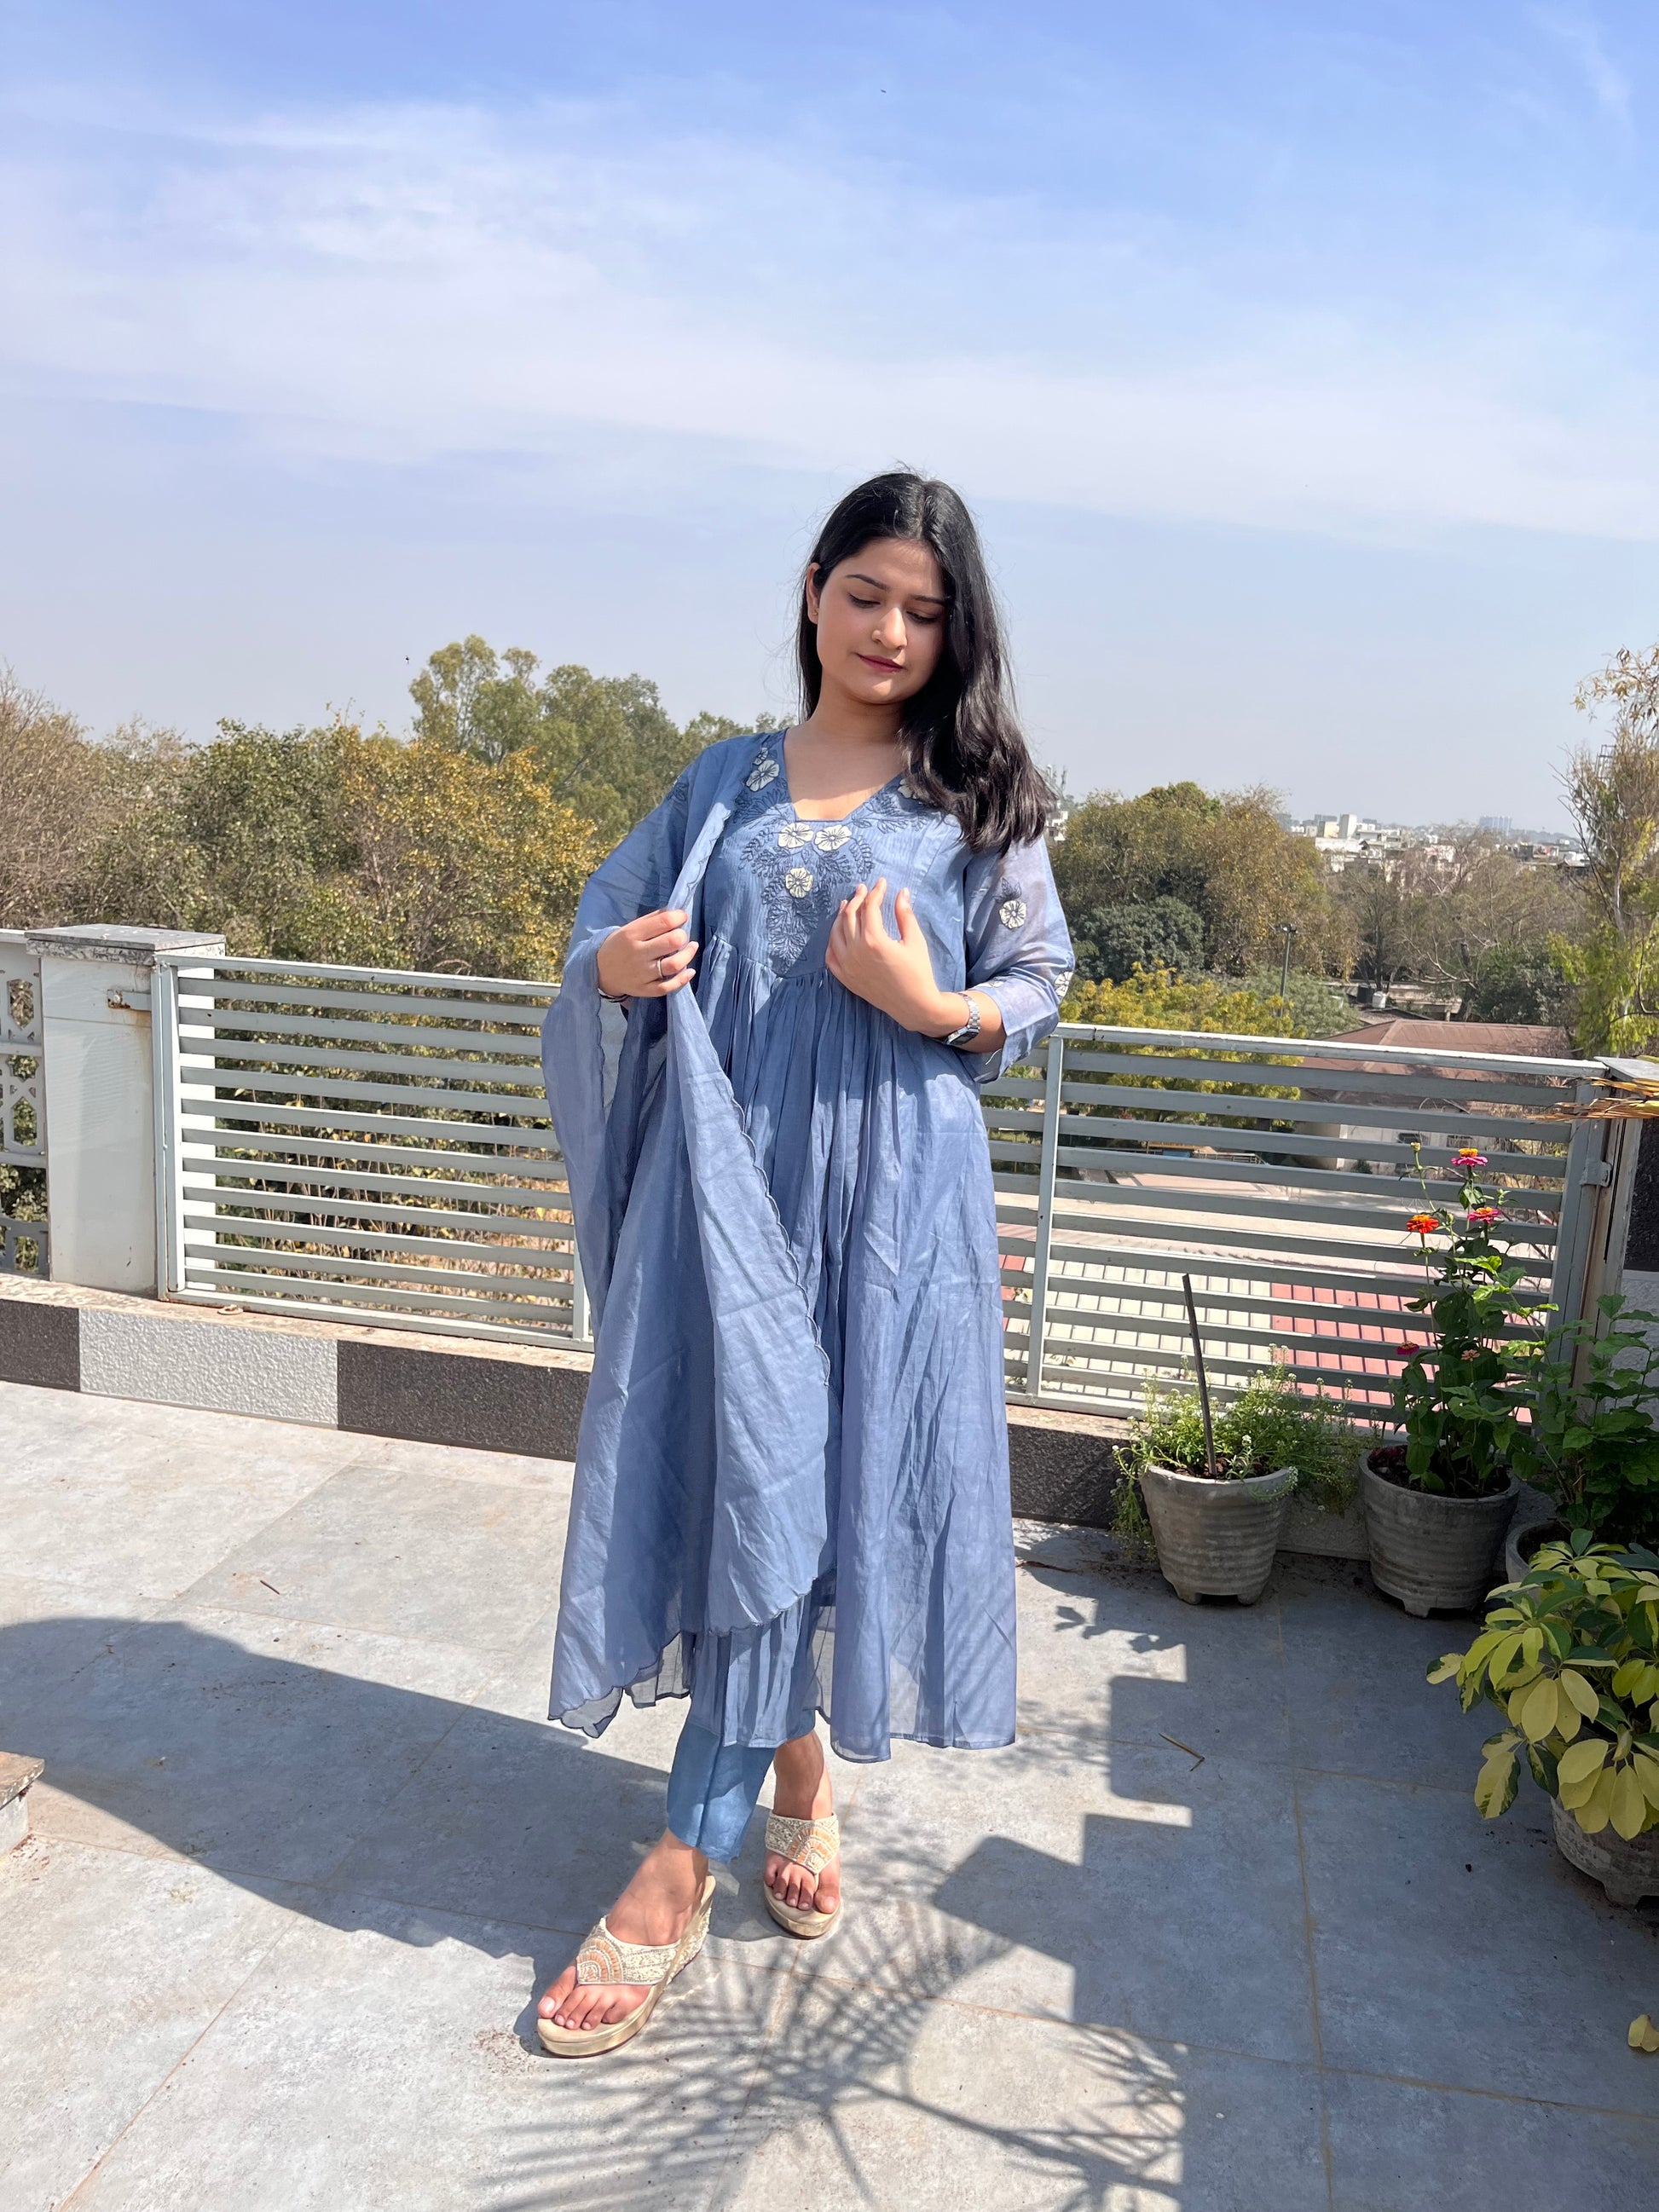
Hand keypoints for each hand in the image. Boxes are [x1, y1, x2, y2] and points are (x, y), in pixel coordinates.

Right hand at [595, 908, 697, 998]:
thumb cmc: (621, 945)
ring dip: (688, 954)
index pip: (664, 922)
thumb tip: (677, 913)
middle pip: (672, 942)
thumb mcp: (630, 928)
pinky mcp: (645, 989)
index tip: (682, 917)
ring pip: (674, 964)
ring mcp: (642, 974)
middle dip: (683, 935)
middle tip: (681, 935)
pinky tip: (689, 970)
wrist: (601, 970)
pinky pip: (668, 986)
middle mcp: (637, 954)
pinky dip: (683, 979)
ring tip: (691, 947)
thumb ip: (653, 919)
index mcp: (632, 934)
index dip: (679, 917)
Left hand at [826, 879, 956, 1034]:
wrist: (914, 1005)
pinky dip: (832, 941)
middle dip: (857, 899)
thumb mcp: (915, 941)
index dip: (876, 891)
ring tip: (848, 904)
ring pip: (836, 933)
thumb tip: (901, 892)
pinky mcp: (846, 978)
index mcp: (874, 940)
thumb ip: (905, 915)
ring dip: (841, 916)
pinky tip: (838, 933)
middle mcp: (856, 952)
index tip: (881, 883)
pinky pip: (830, 955)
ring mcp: (847, 966)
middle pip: (849, 916)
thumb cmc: (918, 972)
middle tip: (864, 889)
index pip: (869, 907)